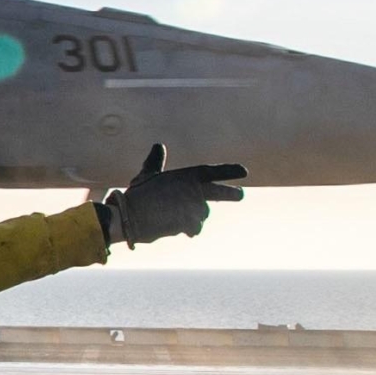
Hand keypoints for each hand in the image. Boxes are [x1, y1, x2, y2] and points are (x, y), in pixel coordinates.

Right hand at [104, 144, 246, 246]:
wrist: (131, 216)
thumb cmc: (138, 194)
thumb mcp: (147, 174)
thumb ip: (156, 161)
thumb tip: (158, 146)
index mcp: (187, 176)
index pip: (214, 172)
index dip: (229, 171)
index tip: (244, 172)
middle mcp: (195, 191)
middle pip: (222, 193)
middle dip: (232, 194)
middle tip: (241, 194)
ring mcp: (195, 209)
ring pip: (202, 214)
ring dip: (195, 216)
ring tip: (174, 216)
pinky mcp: (191, 225)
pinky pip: (194, 228)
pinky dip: (188, 229)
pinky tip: (176, 227)